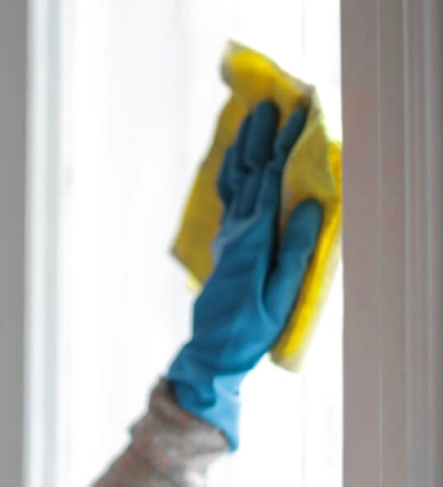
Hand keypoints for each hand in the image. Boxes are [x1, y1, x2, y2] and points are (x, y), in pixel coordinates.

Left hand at [167, 101, 323, 448]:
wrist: (213, 349)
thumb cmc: (252, 328)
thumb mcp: (281, 294)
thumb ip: (294, 251)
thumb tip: (307, 205)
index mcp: (254, 239)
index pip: (270, 182)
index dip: (283, 147)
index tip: (298, 116)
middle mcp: (236, 231)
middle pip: (247, 174)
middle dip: (260, 138)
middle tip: (271, 103)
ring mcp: (228, 236)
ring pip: (233, 182)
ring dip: (242, 149)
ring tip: (251, 120)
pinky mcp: (225, 245)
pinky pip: (228, 198)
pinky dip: (233, 172)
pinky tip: (236, 162)